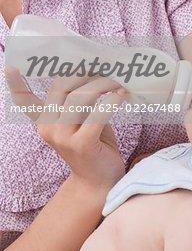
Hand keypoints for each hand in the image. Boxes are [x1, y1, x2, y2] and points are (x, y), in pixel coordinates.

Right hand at [5, 68, 125, 190]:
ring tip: (118, 83)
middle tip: (104, 70)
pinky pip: (98, 113)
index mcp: (44, 122)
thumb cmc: (94, 145)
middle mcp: (49, 128)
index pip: (27, 101)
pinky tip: (122, 95)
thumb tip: (93, 72)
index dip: (17, 84)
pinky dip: (112, 101)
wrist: (99, 183)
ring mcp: (63, 137)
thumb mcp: (81, 120)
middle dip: (85, 74)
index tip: (11, 67)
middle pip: (63, 87)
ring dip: (103, 85)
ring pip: (81, 97)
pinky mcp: (83, 144)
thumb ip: (80, 100)